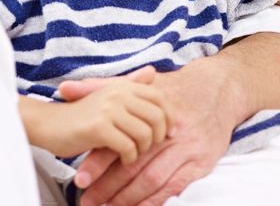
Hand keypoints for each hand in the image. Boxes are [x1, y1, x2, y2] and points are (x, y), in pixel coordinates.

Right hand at [34, 67, 172, 165]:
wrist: (49, 123)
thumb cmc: (81, 114)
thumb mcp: (107, 96)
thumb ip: (130, 85)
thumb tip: (152, 71)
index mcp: (121, 86)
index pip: (160, 98)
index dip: (169, 118)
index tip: (164, 134)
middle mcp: (116, 93)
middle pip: (157, 118)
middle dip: (157, 138)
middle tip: (144, 146)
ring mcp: (107, 109)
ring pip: (145, 134)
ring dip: (141, 150)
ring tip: (130, 152)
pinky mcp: (99, 127)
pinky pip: (128, 147)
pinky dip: (128, 158)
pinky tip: (120, 158)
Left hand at [70, 64, 236, 205]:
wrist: (215, 90)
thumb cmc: (170, 89)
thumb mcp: (137, 85)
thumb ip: (99, 87)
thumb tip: (64, 88)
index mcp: (144, 115)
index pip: (116, 142)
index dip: (97, 162)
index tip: (80, 178)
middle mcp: (164, 135)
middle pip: (131, 166)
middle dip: (108, 187)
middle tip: (88, 200)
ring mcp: (184, 150)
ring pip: (152, 179)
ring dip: (129, 198)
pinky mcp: (200, 163)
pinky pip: (176, 186)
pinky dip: (157, 200)